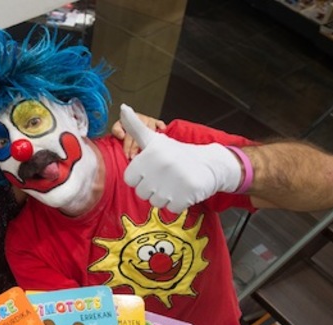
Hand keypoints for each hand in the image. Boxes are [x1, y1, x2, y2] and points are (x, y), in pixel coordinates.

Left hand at [111, 114, 165, 158]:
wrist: (130, 122)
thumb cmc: (124, 127)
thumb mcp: (117, 127)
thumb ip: (116, 130)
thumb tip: (122, 136)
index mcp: (130, 120)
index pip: (129, 135)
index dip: (128, 145)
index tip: (127, 155)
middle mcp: (141, 119)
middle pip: (140, 134)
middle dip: (136, 147)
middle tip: (134, 157)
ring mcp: (149, 121)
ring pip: (150, 131)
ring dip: (148, 142)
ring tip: (146, 151)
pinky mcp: (156, 122)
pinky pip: (160, 123)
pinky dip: (161, 127)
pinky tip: (161, 131)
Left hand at [120, 104, 241, 212]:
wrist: (210, 164)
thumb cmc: (177, 154)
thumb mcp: (154, 139)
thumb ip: (135, 127)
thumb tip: (122, 107)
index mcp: (149, 154)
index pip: (130, 180)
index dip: (140, 177)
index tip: (152, 170)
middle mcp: (160, 167)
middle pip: (141, 193)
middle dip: (152, 188)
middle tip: (165, 177)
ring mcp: (173, 182)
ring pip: (155, 203)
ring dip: (164, 197)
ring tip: (175, 183)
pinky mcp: (186, 196)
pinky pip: (171, 209)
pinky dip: (177, 204)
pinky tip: (184, 191)